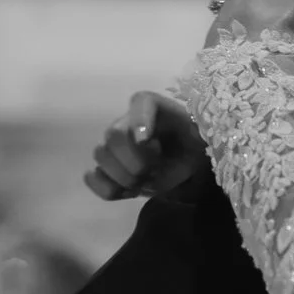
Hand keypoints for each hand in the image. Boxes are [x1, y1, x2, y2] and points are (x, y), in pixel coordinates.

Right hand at [82, 90, 209, 203]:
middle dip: (133, 159)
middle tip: (151, 171)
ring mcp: (112, 145)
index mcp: (152, 106)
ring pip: (101, 155)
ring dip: (123, 176)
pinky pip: (93, 177)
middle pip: (113, 134)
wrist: (189, 168)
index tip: (146, 141)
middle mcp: (127, 122)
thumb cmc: (193, 147)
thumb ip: (186, 133)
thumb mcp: (200, 137)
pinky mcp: (106, 169)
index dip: (140, 122)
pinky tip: (127, 191)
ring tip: (143, 181)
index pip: (141, 102)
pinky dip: (108, 189)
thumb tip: (147, 139)